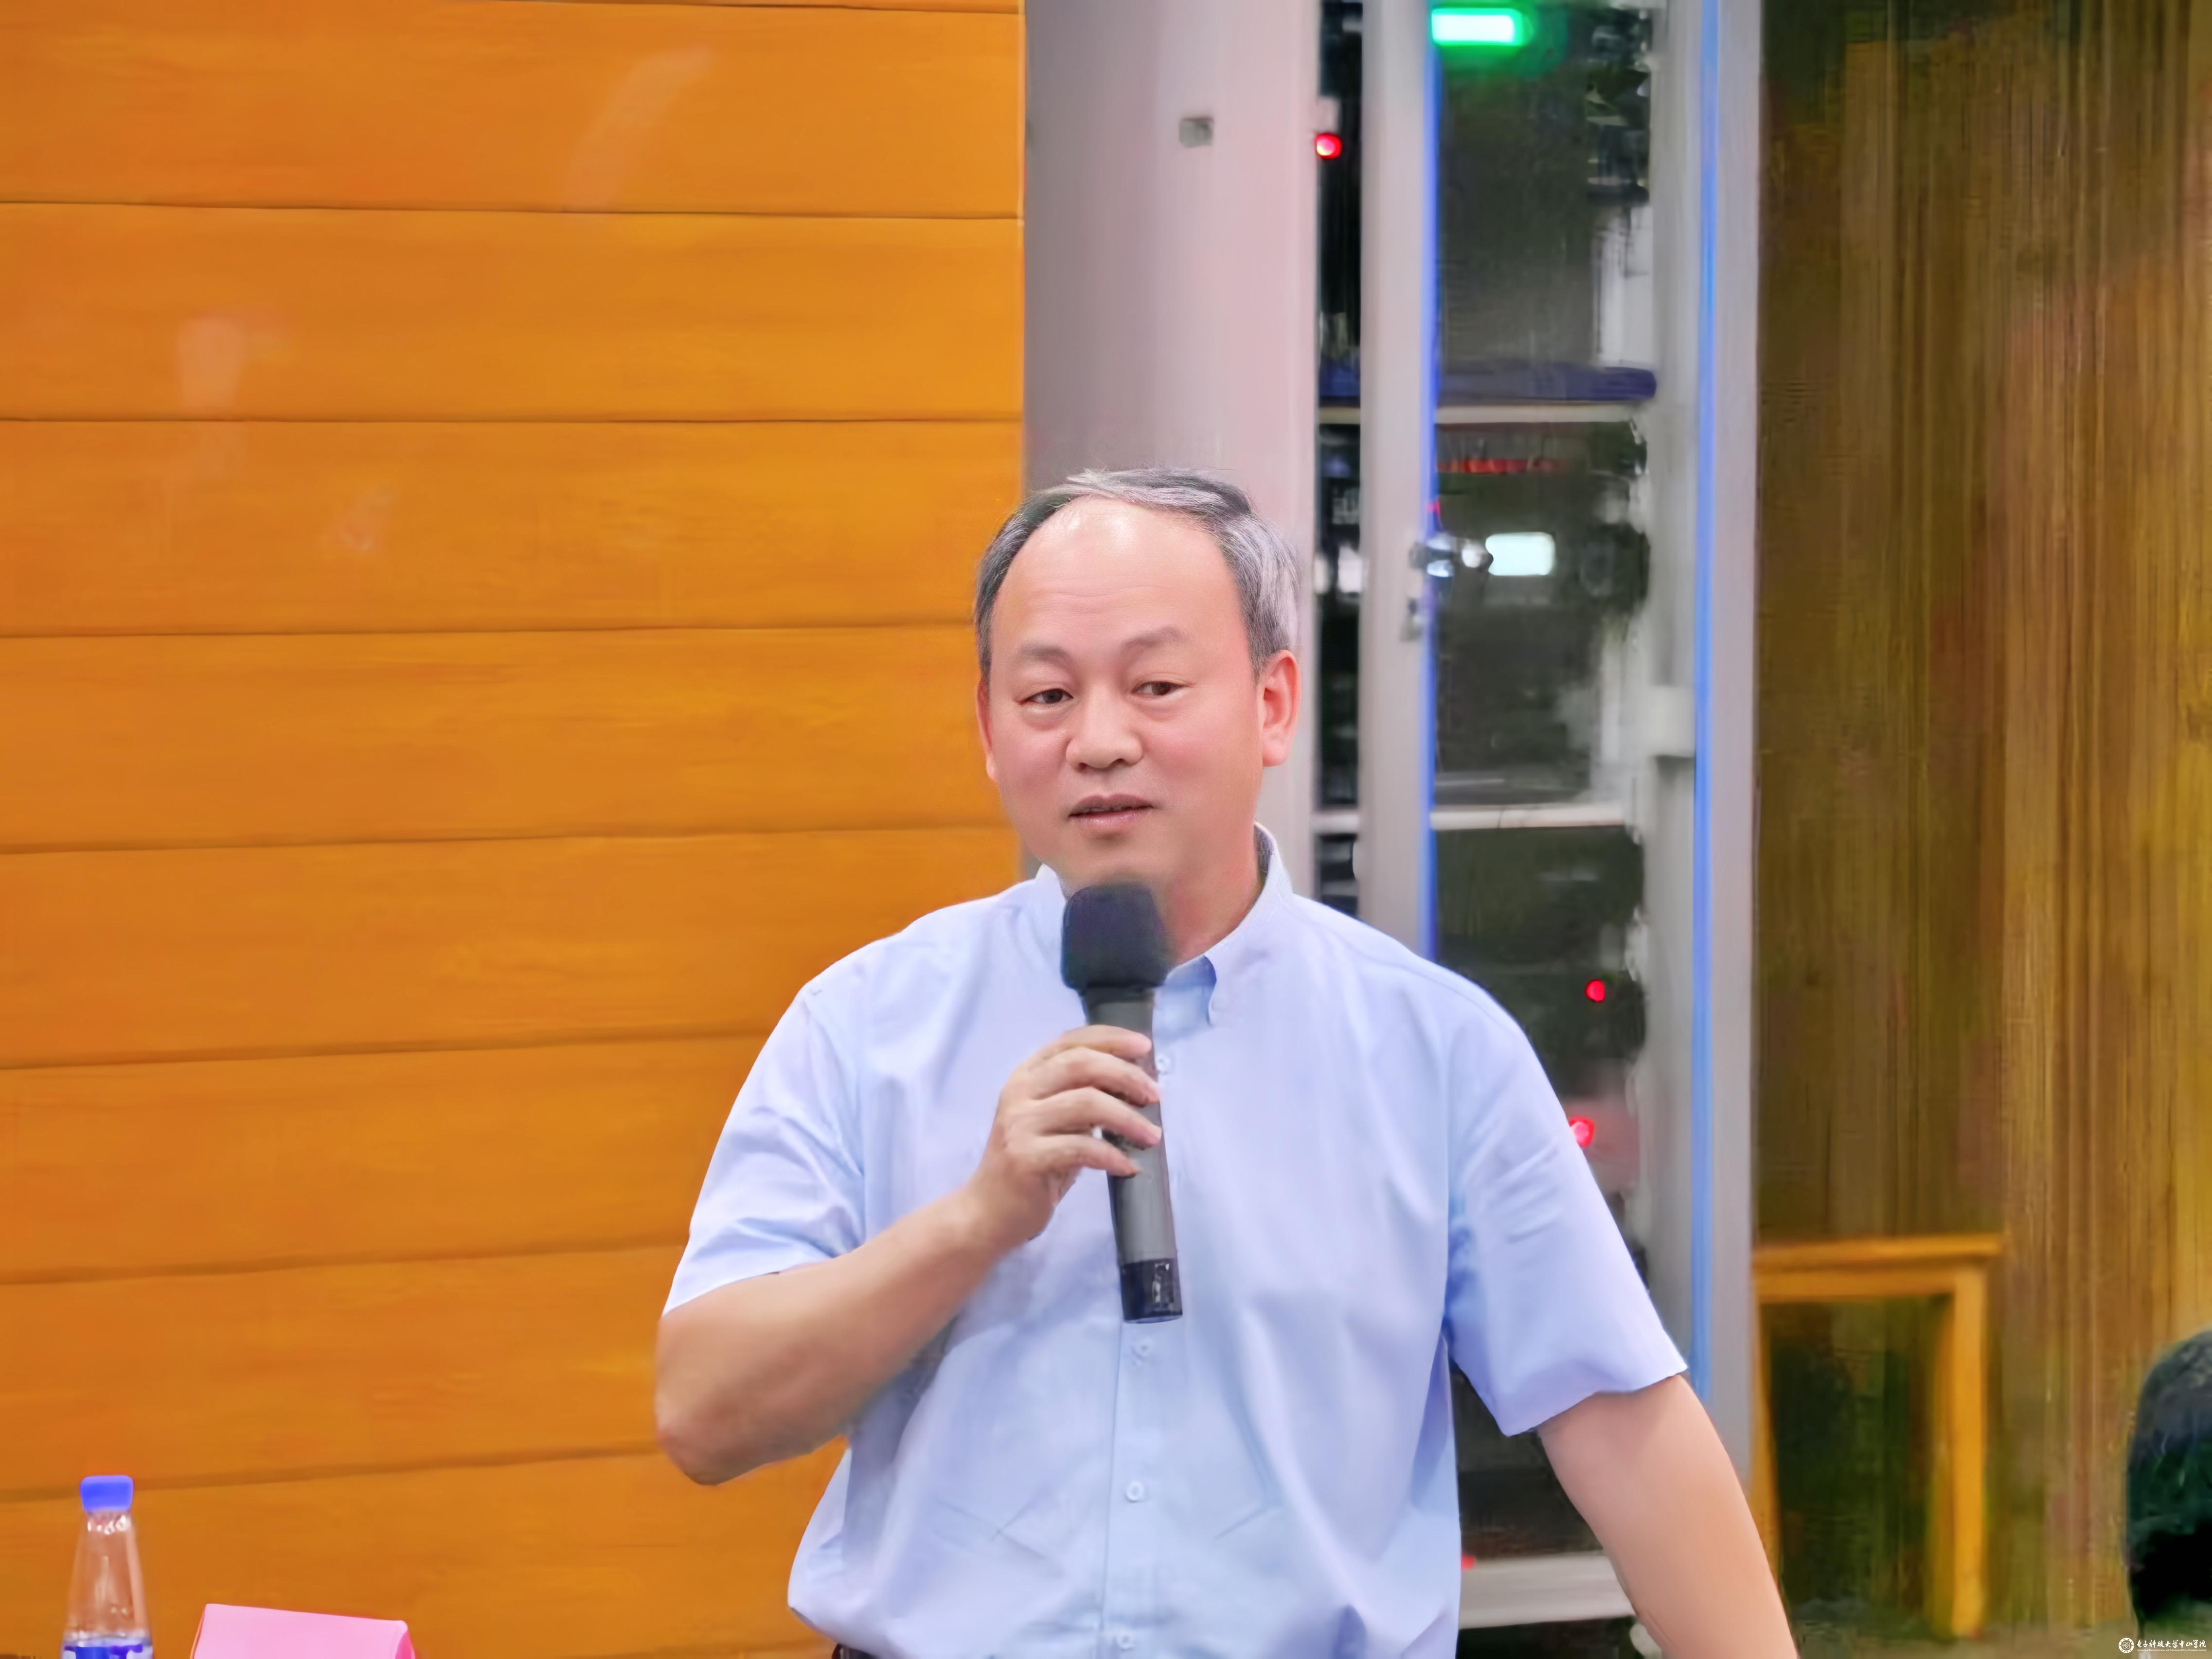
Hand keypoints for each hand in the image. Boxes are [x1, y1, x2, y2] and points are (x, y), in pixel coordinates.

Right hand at [959, 1026, 1161, 1253]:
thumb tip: (1136, 1083)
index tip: (1144, 1047)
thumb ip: (1082, 1095)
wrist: (989, 1211)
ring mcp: (1019, 1123)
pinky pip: (1081, 1148)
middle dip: (1126, 1076)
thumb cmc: (1032, 1163)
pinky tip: (1128, 1166)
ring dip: (1128, 1119)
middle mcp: (1020, 1091)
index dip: (1111, 1039)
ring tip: (1152, 1137)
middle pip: (1081, 1065)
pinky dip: (1112, 1155)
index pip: (1072, 1041)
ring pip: (1086, 1103)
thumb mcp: (1056, 1120)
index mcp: (1027, 1074)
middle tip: (1154, 1096)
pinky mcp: (1025, 1157)